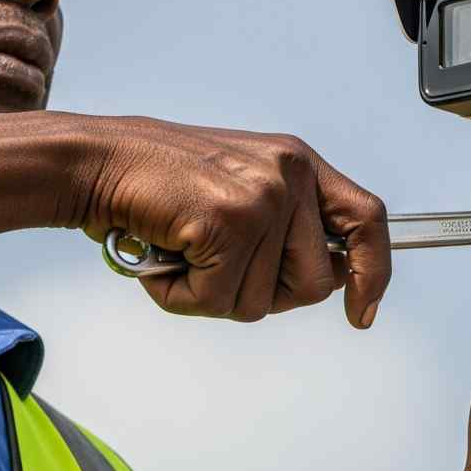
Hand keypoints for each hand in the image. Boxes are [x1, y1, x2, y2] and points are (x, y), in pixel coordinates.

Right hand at [77, 118, 390, 325]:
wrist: (98, 160)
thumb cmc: (163, 184)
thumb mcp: (243, 189)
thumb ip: (287, 228)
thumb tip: (327, 282)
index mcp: (301, 165)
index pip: (367, 220)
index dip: (372, 271)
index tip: (362, 311)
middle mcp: (291, 174)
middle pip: (314, 284)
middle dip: (264, 294)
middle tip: (216, 266)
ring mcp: (264, 196)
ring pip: (262, 301)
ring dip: (213, 295)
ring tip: (183, 252)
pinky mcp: (229, 221)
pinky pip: (217, 299)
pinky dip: (182, 295)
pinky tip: (165, 255)